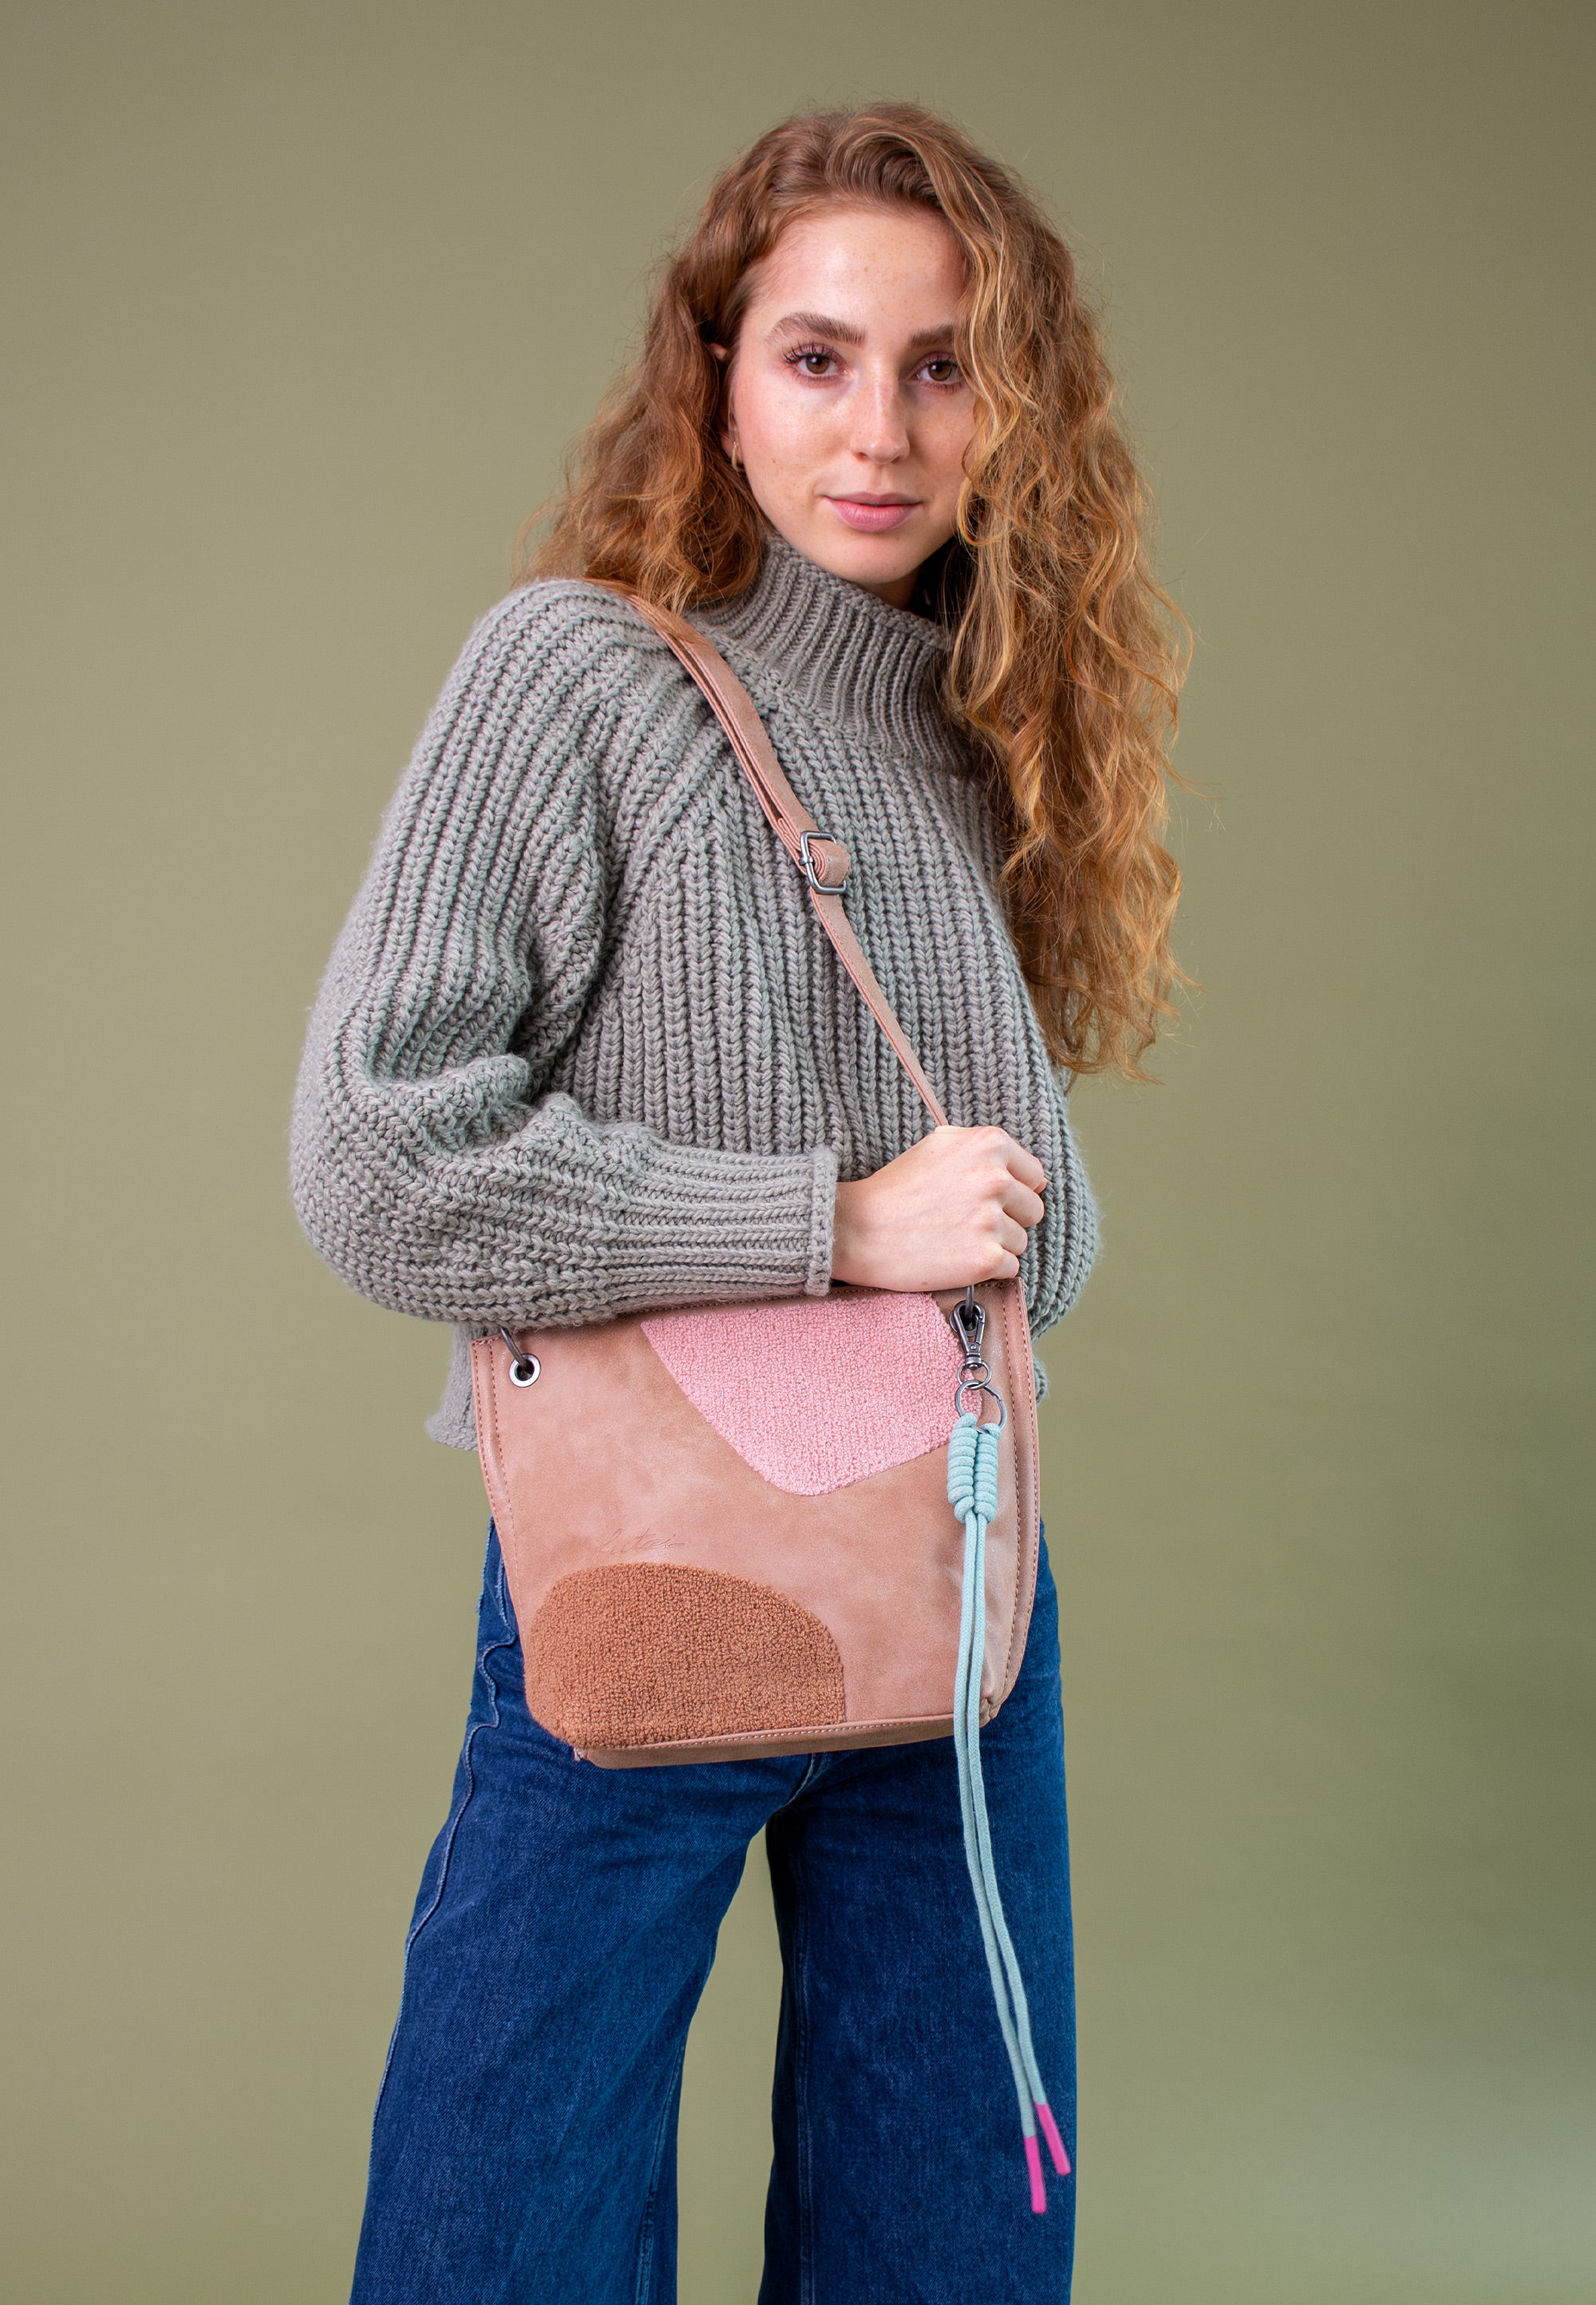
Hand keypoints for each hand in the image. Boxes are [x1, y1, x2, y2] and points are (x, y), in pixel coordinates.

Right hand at [831, 1126, 1045, 1292]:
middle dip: (1007, 1219)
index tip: (984, 1200)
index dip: (1011, 1191)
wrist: (858, 1229)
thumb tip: (1032, 1175)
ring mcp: (991, 1220)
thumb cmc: (896, 1188)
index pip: (1034, 1175)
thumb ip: (984, 1151)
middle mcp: (996, 1178)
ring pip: (1020, 1240)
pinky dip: (986, 1269)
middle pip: (1032, 1210)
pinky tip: (955, 1258)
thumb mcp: (939, 1145)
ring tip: (955, 1240)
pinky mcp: (986, 1258)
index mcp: (989, 1144)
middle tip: (966, 1222)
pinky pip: (1010, 1268)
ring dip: (994, 1245)